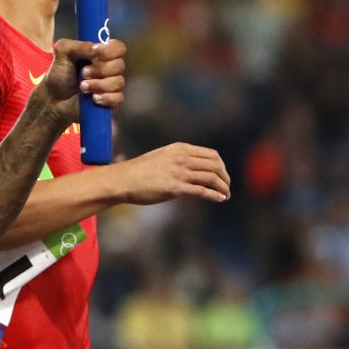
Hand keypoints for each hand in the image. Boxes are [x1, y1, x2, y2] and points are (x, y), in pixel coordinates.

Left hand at [41, 38, 126, 123]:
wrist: (53, 99)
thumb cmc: (59, 75)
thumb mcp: (62, 53)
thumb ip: (77, 45)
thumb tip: (96, 49)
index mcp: (100, 54)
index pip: (118, 48)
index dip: (110, 50)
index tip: (95, 54)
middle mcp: (108, 68)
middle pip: (119, 65)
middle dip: (99, 70)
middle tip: (83, 73)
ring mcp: (111, 85)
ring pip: (118, 82)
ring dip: (98, 85)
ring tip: (82, 87)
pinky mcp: (111, 101)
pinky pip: (118, 98)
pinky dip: (105, 98)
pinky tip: (93, 98)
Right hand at [115, 143, 230, 203]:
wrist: (122, 179)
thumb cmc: (139, 171)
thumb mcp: (162, 157)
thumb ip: (178, 160)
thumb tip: (194, 169)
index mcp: (180, 149)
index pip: (212, 155)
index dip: (221, 166)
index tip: (222, 176)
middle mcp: (182, 158)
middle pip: (216, 166)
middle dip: (225, 177)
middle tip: (226, 187)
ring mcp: (179, 172)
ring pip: (212, 178)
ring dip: (223, 188)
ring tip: (225, 195)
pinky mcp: (175, 188)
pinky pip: (202, 191)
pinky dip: (215, 195)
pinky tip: (219, 199)